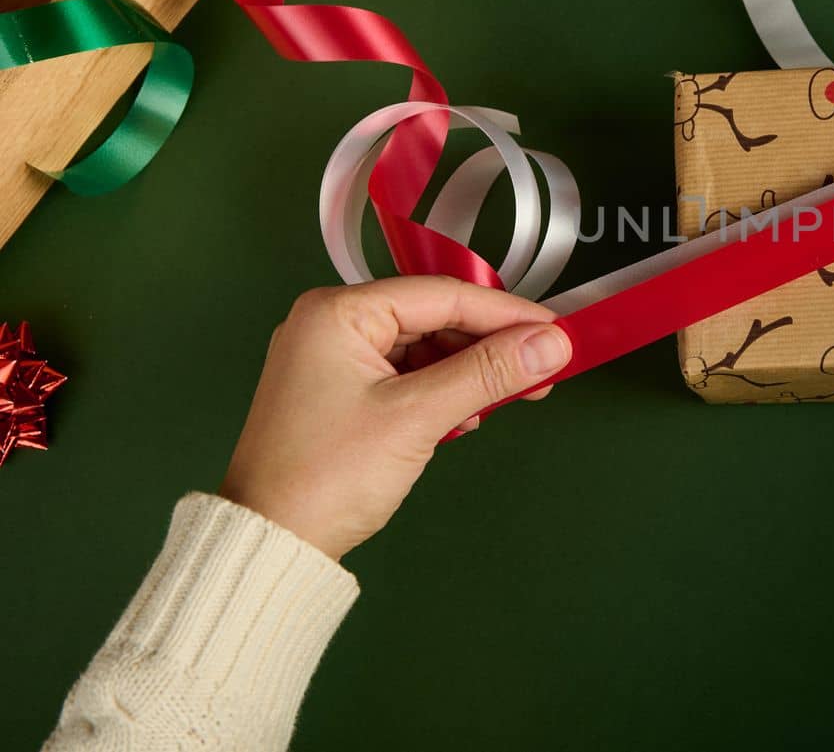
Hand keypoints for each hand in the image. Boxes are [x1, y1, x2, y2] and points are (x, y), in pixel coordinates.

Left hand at [219, 276, 571, 560]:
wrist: (272, 544)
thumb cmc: (324, 477)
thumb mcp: (418, 416)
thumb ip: (487, 373)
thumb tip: (549, 344)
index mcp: (336, 312)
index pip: (443, 295)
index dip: (506, 314)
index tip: (555, 331)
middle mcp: (330, 325)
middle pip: (435, 318)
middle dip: (491, 346)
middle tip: (544, 366)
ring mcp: (333, 360)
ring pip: (424, 348)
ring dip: (469, 372)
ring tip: (512, 395)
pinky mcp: (340, 393)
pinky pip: (407, 376)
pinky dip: (442, 391)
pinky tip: (467, 416)